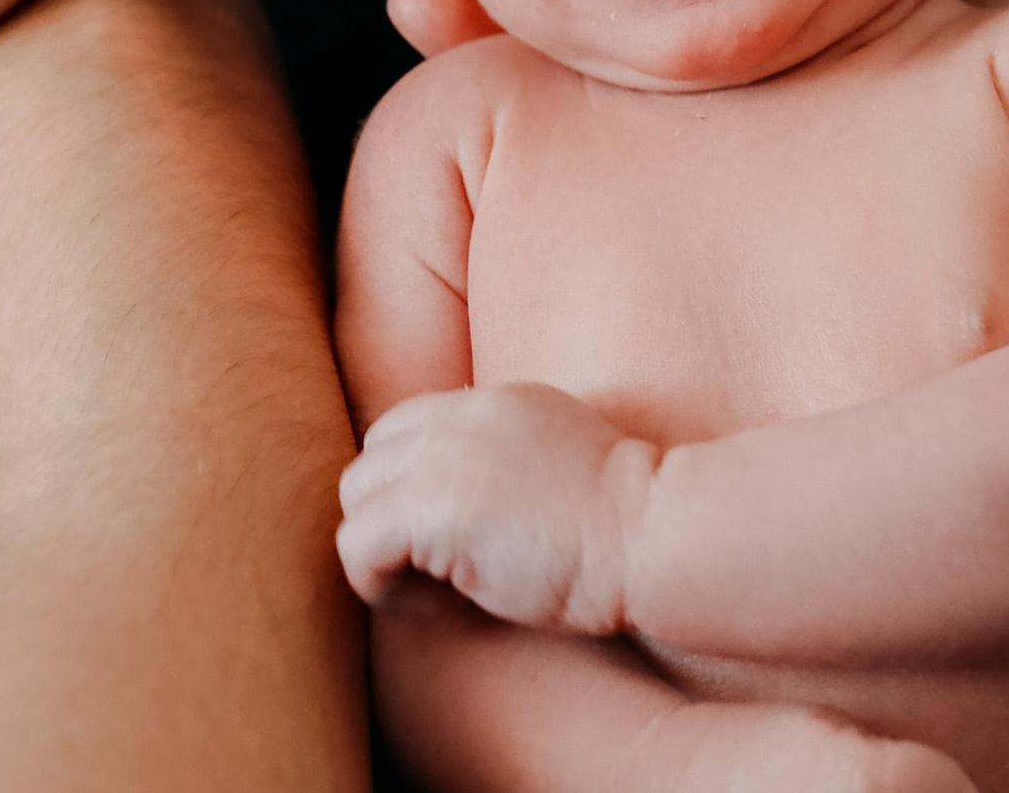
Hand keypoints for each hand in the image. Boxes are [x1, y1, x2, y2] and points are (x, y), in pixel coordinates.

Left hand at [336, 382, 655, 635]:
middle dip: (393, 519)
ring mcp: (441, 459)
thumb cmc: (623, 523)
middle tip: (444, 571)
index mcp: (491, 403)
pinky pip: (357, 547)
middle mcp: (458, 418)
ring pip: (356, 499)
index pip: (404, 429)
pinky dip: (382, 585)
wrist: (652, 532)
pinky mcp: (432, 508)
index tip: (458, 539)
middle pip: (372, 461)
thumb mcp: (557, 460)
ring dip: (386, 551)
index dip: (412, 488)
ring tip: (444, 590)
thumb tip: (463, 502)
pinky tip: (442, 606)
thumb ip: (507, 457)